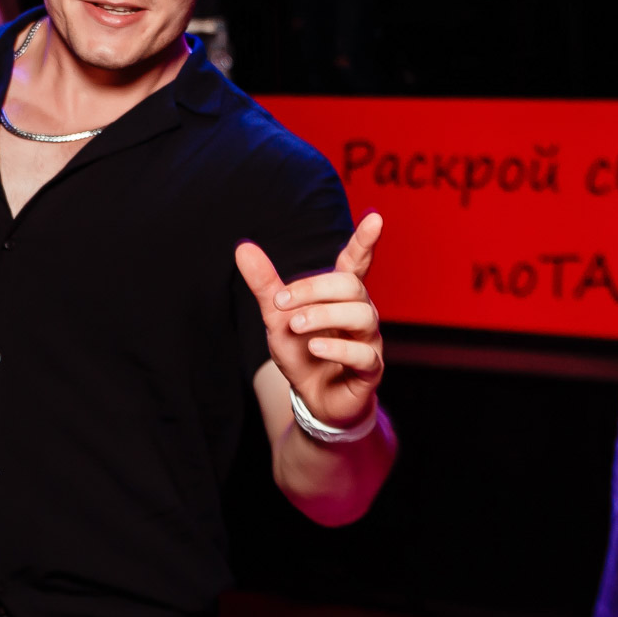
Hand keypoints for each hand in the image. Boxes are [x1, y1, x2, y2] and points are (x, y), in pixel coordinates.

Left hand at [236, 213, 384, 428]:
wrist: (312, 399)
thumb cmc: (302, 352)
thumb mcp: (277, 316)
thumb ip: (265, 284)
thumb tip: (243, 246)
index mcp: (341, 295)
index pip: (356, 262)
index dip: (364, 241)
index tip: (374, 217)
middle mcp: (360, 312)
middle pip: (350, 285)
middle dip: (313, 289)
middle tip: (282, 304)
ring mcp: (369, 341)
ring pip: (361, 315)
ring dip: (323, 315)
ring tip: (296, 326)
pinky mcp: (370, 369)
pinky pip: (364, 354)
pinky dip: (337, 348)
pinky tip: (315, 347)